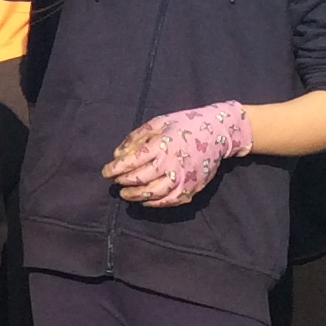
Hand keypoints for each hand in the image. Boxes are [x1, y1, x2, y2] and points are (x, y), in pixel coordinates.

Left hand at [104, 101, 251, 205]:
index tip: (106, 172)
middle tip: (116, 183)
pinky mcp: (191, 188)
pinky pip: (169, 201)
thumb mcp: (159, 122)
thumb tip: (117, 154)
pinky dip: (154, 203)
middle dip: (123, 182)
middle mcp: (171, 164)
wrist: (219, 133)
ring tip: (126, 194)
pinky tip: (145, 201)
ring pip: (153, 194)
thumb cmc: (185, 124)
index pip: (131, 161)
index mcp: (162, 145)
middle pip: (140, 179)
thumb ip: (137, 137)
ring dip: (135, 196)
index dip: (115, 169)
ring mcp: (182, 178)